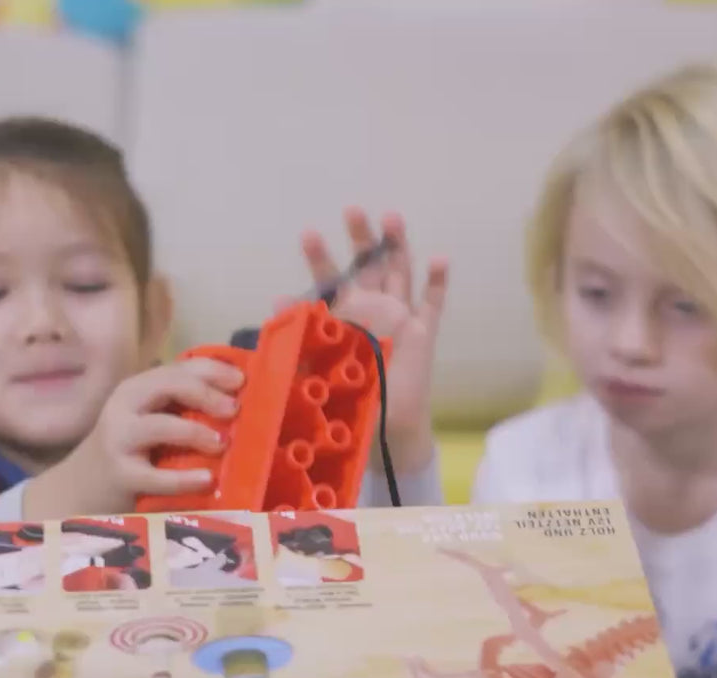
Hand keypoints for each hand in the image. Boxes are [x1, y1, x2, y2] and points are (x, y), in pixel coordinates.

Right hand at [23, 358, 243, 518]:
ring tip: (221, 444)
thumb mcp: (152, 417)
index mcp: (138, 387)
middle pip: (169, 385)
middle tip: (235, 410)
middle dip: (207, 394)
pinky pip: (157, 476)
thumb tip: (238, 398)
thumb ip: (184, 404)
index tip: (242, 382)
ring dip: (196, 432)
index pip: (180, 367)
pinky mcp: (120, 475)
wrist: (84, 485)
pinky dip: (185, 478)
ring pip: (162, 426)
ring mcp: (119, 440)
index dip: (214, 371)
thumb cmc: (132, 449)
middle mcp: (125, 406)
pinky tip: (207, 479)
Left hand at [299, 208, 447, 474]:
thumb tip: (276, 305)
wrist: (387, 428)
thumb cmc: (352, 399)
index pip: (332, 281)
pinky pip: (433, 304)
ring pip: (400, 273)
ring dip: (397, 246)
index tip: (308, 234)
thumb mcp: (320, 367)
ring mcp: (401, 317)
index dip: (320, 258)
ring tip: (391, 218)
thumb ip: (301, 336)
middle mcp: (375, 308)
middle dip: (361, 238)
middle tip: (352, 210)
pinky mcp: (424, 332)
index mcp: (347, 315)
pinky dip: (437, 282)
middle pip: (369, 265)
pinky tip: (439, 258)